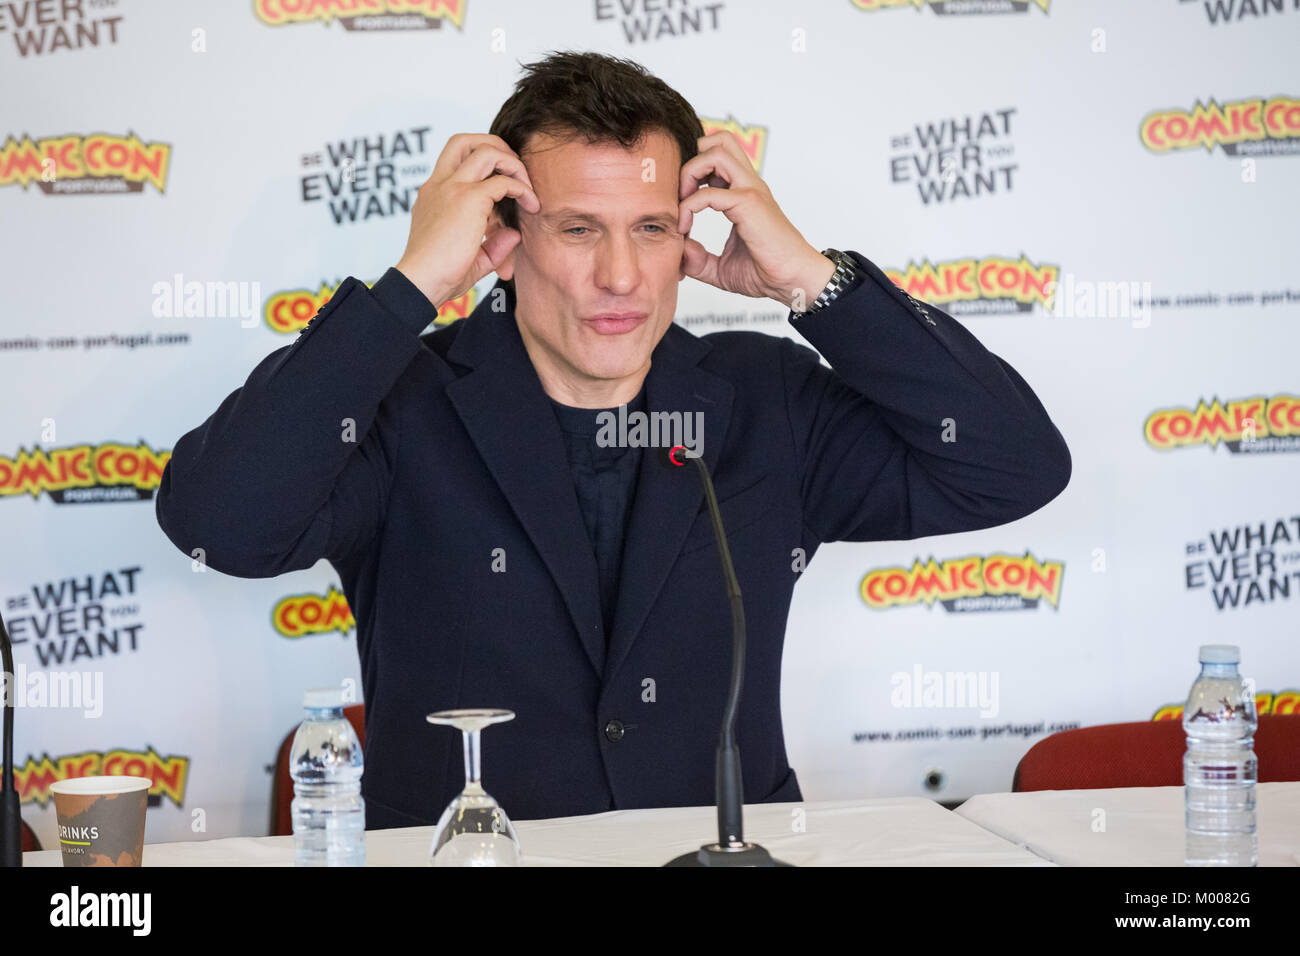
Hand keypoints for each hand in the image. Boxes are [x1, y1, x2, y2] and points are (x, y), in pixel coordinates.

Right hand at [394, 133, 540, 306]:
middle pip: (465, 140)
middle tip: (516, 171)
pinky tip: (533, 206)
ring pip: (486, 149)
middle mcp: (439, 185)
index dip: (484, 169)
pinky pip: (503, 181)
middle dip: (497, 146)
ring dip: (513, 163)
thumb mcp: (469, 257)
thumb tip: (515, 234)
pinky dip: (522, 189)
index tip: (502, 193)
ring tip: (528, 187)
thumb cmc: (437, 277)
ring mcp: (452, 188)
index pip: (457, 162)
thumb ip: (493, 245)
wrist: (420, 283)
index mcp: (432, 195)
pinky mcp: (468, 199)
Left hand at [677, 132, 835, 309]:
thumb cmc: (766, 273)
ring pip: (716, 151)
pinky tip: (685, 228)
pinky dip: (689, 206)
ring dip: (690, 172)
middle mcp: (748, 185)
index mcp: (743, 192)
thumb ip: (699, 261)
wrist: (793, 281)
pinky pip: (709, 192)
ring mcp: (750, 191)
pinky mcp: (749, 204)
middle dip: (692, 160)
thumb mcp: (722, 269)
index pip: (716, 158)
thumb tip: (680, 252)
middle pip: (719, 140)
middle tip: (681, 194)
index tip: (681, 213)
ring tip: (683, 202)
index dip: (691, 176)